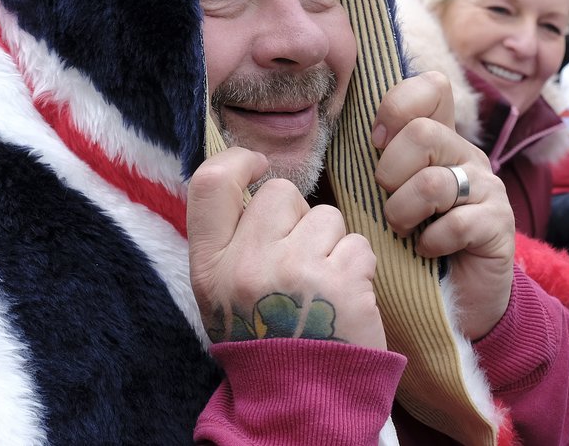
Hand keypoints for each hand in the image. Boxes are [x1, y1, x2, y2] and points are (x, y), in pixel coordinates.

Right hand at [187, 147, 385, 349]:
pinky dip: (357, 268)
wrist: (300, 404)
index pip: (210, 184)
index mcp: (211, 267)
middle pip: (281, 193)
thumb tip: (250, 180)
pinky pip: (358, 245)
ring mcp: (297, 271)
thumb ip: (230, 242)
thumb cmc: (264, 342)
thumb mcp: (222, 295)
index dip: (237, 162)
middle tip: (299, 257)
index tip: (256, 167)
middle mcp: (248, 264)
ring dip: (331, 245)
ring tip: (322, 287)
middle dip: (297, 216)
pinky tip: (344, 300)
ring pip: (327, 217)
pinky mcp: (343, 283)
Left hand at [372, 72, 514, 340]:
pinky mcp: (499, 225)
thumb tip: (324, 132)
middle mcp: (464, 155)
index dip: (398, 105)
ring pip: (434, 180)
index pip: (431, 87)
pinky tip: (427, 252)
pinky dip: (431, 242)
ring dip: (404, 212)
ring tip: (402, 232)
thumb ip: (360, 163)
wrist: (446, 304)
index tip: (377, 142)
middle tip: (386, 202)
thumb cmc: (400, 246)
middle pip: (423, 132)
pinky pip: (457, 222)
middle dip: (390, 172)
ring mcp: (486, 189)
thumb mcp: (375, 198)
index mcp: (436, 139)